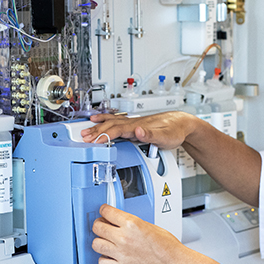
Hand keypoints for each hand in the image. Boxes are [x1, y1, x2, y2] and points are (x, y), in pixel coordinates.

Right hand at [81, 111, 196, 149]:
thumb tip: (138, 131)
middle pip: (110, 126)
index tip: (92, 142)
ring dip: (98, 126)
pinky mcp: (135, 125)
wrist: (181, 123)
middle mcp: (133, 123)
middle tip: (82, 138)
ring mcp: (133, 123)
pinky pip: (116, 121)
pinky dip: (106, 120)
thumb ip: (150, 135)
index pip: (116, 131)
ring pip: (111, 122)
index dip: (103, 136)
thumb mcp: (164, 136)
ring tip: (85, 130)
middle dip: (95, 132)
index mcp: (137, 126)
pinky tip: (100, 120)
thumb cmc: (174, 130)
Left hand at [92, 204, 193, 263]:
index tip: (104, 212)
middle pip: (97, 227)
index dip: (104, 211)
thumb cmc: (168, 247)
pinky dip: (104, 260)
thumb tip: (121, 222)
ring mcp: (121, 254)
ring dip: (100, 242)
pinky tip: (110, 257)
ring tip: (106, 242)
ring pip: (96, 244)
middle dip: (99, 225)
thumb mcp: (150, 226)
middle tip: (103, 226)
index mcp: (132, 224)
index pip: (106, 212)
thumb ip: (133, 223)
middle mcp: (124, 238)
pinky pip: (102, 263)